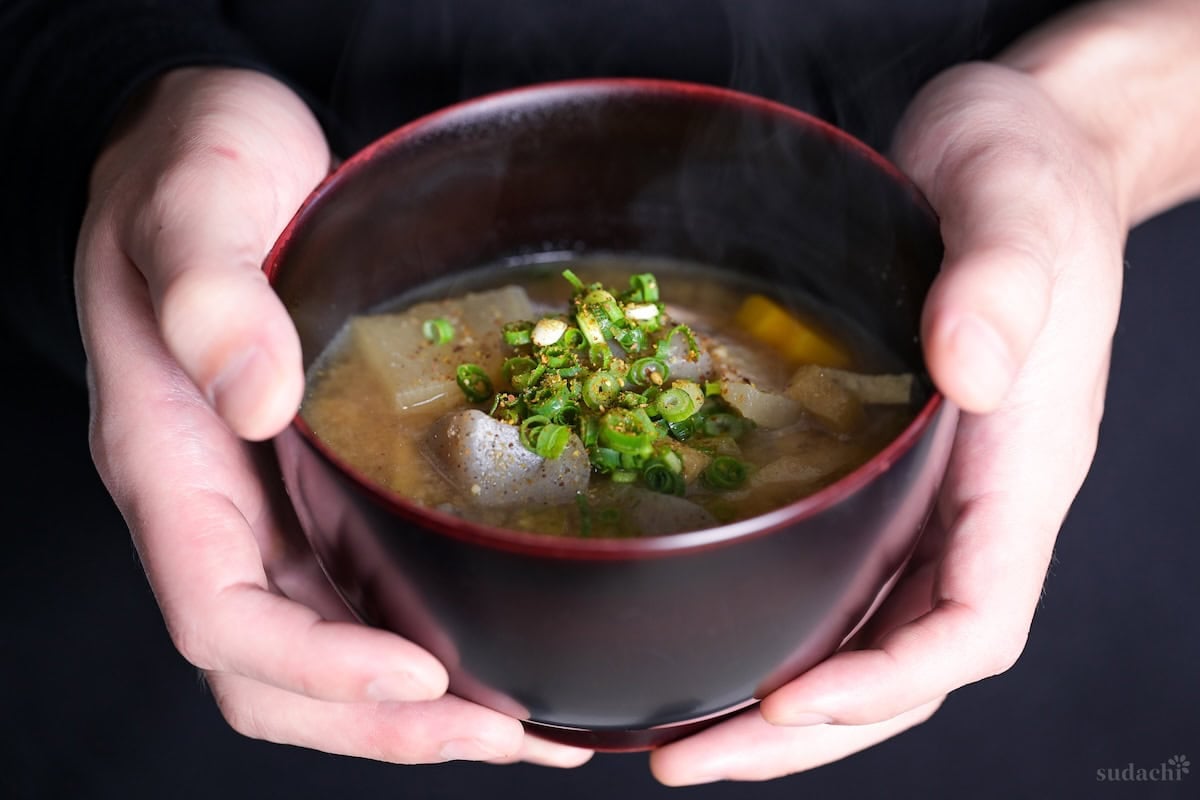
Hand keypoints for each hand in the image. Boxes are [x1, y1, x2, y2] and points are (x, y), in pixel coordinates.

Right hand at [77, 67, 590, 767]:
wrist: (214, 149)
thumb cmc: (190, 167)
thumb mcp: (193, 202)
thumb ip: (210, 295)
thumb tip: (258, 397)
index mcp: (168, 459)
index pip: (219, 613)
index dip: (313, 666)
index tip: (420, 676)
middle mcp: (219, 502)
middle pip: (277, 667)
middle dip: (382, 722)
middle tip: (504, 734)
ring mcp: (271, 500)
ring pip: (326, 644)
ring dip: (417, 705)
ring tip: (525, 724)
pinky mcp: (322, 481)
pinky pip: (364, 587)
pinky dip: (430, 633)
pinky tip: (500, 642)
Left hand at [651, 61, 1125, 783]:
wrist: (1005, 149)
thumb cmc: (1027, 177)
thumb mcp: (1018, 209)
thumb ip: (1002, 287)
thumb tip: (970, 371)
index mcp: (1020, 467)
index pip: (973, 622)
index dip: (886, 684)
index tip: (785, 706)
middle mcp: (973, 498)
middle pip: (903, 659)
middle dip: (804, 729)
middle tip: (688, 756)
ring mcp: (925, 487)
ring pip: (863, 630)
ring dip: (779, 697)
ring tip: (680, 728)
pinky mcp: (878, 463)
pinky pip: (832, 566)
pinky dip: (776, 616)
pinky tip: (710, 627)